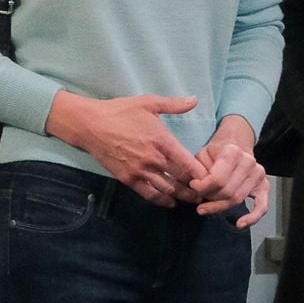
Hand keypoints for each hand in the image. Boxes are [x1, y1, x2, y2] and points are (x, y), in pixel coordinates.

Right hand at [45, 91, 206, 206]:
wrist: (91, 125)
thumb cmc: (121, 111)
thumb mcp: (149, 102)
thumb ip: (174, 104)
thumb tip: (195, 99)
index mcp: (162, 141)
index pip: (187, 163)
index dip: (201, 174)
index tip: (212, 179)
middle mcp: (153, 159)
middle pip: (180, 180)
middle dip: (195, 188)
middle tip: (207, 193)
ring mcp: (139, 171)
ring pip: (166, 189)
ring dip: (181, 196)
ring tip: (193, 200)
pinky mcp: (127, 179)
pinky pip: (148, 194)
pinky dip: (161, 200)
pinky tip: (170, 203)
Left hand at [191, 116, 268, 227]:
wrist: (235, 145)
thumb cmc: (216, 153)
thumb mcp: (201, 155)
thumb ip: (198, 171)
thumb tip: (196, 187)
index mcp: (232, 152)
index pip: (217, 179)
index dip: (202, 187)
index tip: (194, 186)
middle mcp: (248, 162)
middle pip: (227, 192)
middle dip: (210, 199)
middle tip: (200, 198)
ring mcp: (258, 174)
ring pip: (237, 200)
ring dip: (220, 206)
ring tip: (208, 205)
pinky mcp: (264, 185)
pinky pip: (262, 206)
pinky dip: (252, 217)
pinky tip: (240, 224)